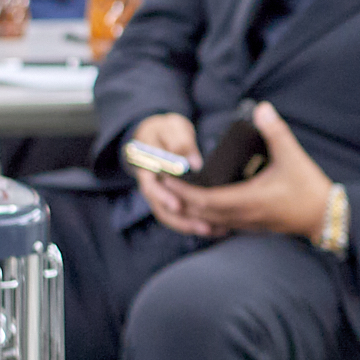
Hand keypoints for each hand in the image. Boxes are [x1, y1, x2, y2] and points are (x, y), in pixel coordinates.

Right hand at [129, 114, 217, 236]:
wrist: (158, 135)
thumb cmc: (165, 129)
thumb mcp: (172, 128)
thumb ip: (181, 142)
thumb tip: (194, 163)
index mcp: (146, 166)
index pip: (151, 186)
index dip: (164, 197)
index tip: (178, 206)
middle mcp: (150, 184)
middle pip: (160, 208)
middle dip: (181, 221)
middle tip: (204, 227)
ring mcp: (159, 194)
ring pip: (169, 216)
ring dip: (189, 226)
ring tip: (211, 231)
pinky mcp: (170, 199)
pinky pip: (178, 216)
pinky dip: (192, 223)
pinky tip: (213, 228)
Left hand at [177, 102, 334, 240]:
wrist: (325, 216)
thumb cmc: (309, 188)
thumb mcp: (293, 156)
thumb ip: (275, 131)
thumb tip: (261, 108)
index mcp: (248, 200)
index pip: (206, 199)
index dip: (184, 190)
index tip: (167, 179)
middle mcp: (243, 215)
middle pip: (201, 213)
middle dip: (180, 200)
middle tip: (163, 184)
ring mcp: (247, 223)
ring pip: (210, 221)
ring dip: (191, 209)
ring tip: (176, 194)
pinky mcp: (253, 225)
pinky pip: (221, 224)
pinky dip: (207, 216)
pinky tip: (203, 206)